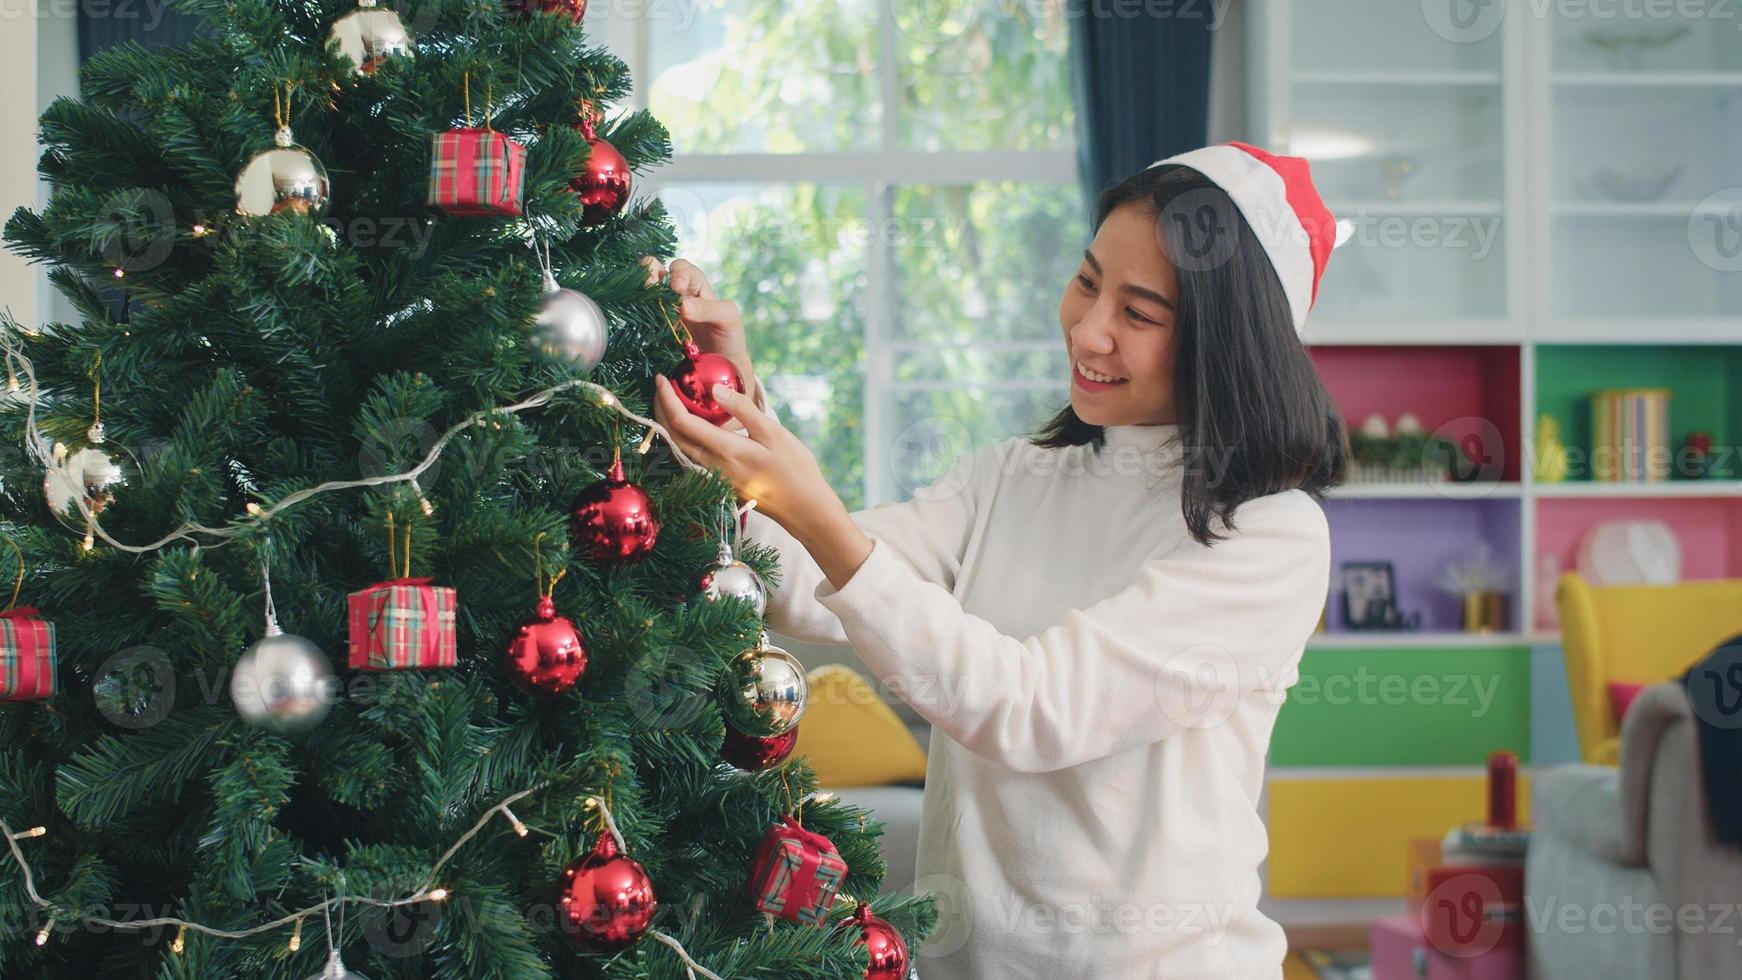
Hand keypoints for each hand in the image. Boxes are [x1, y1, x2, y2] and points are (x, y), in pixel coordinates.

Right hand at [640, 256, 754, 385]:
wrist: (723, 364)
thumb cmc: (729, 336)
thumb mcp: (727, 319)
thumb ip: (708, 309)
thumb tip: (682, 306)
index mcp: (697, 287)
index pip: (684, 269)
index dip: (678, 273)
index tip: (677, 287)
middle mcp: (679, 296)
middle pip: (660, 272)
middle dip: (653, 272)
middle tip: (651, 285)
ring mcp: (666, 311)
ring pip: (648, 290)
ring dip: (643, 288)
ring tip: (643, 294)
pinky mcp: (658, 329)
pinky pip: (645, 314)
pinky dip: (639, 309)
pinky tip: (641, 313)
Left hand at [651, 374, 839, 533]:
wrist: (803, 509)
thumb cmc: (794, 469)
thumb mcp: (774, 433)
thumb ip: (743, 409)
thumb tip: (714, 389)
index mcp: (725, 450)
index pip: (682, 422)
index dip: (666, 398)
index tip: (661, 378)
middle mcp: (712, 466)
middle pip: (671, 436)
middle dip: (660, 409)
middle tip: (661, 386)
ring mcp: (713, 478)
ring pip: (677, 448)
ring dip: (667, 424)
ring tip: (669, 401)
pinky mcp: (717, 483)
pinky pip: (689, 458)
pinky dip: (680, 438)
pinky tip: (687, 426)